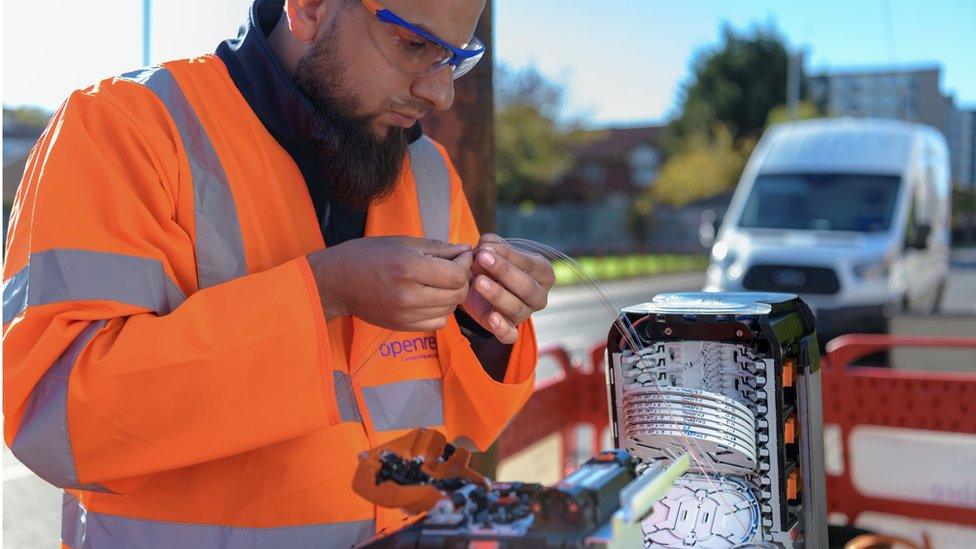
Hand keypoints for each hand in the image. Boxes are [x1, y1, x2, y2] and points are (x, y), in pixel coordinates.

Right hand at [307, 237, 472, 331]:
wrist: (336, 282)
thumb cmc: (367, 255)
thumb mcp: (403, 242)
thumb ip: (438, 248)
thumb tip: (465, 249)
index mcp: (408, 267)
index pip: (455, 274)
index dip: (465, 264)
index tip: (462, 255)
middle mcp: (408, 294)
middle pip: (456, 294)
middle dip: (462, 279)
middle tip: (456, 268)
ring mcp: (405, 314)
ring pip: (450, 309)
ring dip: (452, 295)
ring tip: (442, 281)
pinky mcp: (402, 326)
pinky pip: (437, 323)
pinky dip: (441, 311)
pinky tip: (431, 298)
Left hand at [461, 234, 554, 343]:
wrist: (481, 286)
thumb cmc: (494, 265)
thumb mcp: (494, 250)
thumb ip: (491, 245)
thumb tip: (486, 244)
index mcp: (543, 273)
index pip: (529, 264)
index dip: (507, 255)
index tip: (485, 247)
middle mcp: (539, 296)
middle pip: (527, 287)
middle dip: (504, 272)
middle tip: (481, 258)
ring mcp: (525, 314)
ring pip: (516, 308)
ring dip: (497, 294)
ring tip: (478, 281)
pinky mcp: (509, 330)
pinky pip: (510, 335)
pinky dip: (502, 329)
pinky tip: (492, 318)